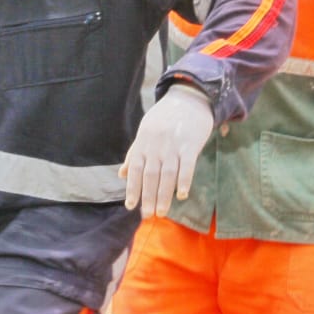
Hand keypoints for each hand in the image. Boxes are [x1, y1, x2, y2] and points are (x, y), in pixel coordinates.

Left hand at [121, 84, 214, 218]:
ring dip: (164, 195)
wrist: (188, 97)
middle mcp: (157, 145)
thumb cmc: (165, 117)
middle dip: (148, 197)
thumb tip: (122, 175)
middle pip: (151, 175)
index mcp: (144, 142)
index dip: (133, 188)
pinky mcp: (191, 144)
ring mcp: (174, 145)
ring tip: (162, 212)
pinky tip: (182, 195)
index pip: (136, 169)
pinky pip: (187, 165)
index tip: (130, 206)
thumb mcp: (145, 131)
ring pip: (168, 174)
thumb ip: (134, 153)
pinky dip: (184, 180)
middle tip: (147, 215)